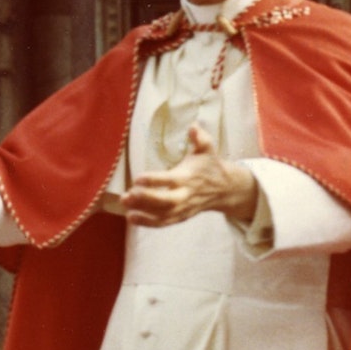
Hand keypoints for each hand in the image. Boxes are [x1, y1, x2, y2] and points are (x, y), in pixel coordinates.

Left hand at [121, 125, 256, 226]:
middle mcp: (185, 195)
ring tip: (125, 206)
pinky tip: (132, 218)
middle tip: (126, 195)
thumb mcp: (207, 149)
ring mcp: (183, 208)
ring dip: (143, 212)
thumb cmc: (210, 165)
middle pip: (165, 201)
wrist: (225, 189)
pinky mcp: (181, 217)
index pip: (170, 180)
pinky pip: (164, 223)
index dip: (154, 180)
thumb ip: (200, 138)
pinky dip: (148, 223)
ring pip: (162, 214)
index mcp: (188, 177)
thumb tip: (194, 126)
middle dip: (145, 199)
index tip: (137, 178)